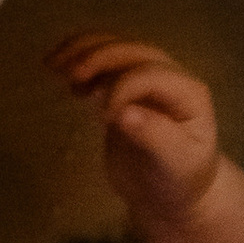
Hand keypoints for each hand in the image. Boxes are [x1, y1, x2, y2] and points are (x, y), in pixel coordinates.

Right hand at [50, 30, 222, 228]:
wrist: (171, 193)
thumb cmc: (179, 180)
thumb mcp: (175, 165)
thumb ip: (154, 137)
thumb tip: (124, 113)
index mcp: (189, 93)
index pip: (151, 75)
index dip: (122, 88)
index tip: (102, 118)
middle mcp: (171, 78)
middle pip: (132, 53)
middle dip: (99, 57)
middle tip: (69, 74)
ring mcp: (147, 79)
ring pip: (114, 50)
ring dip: (83, 51)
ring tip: (53, 65)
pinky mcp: (124, 86)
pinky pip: (102, 63)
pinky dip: (79, 60)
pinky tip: (59, 73)